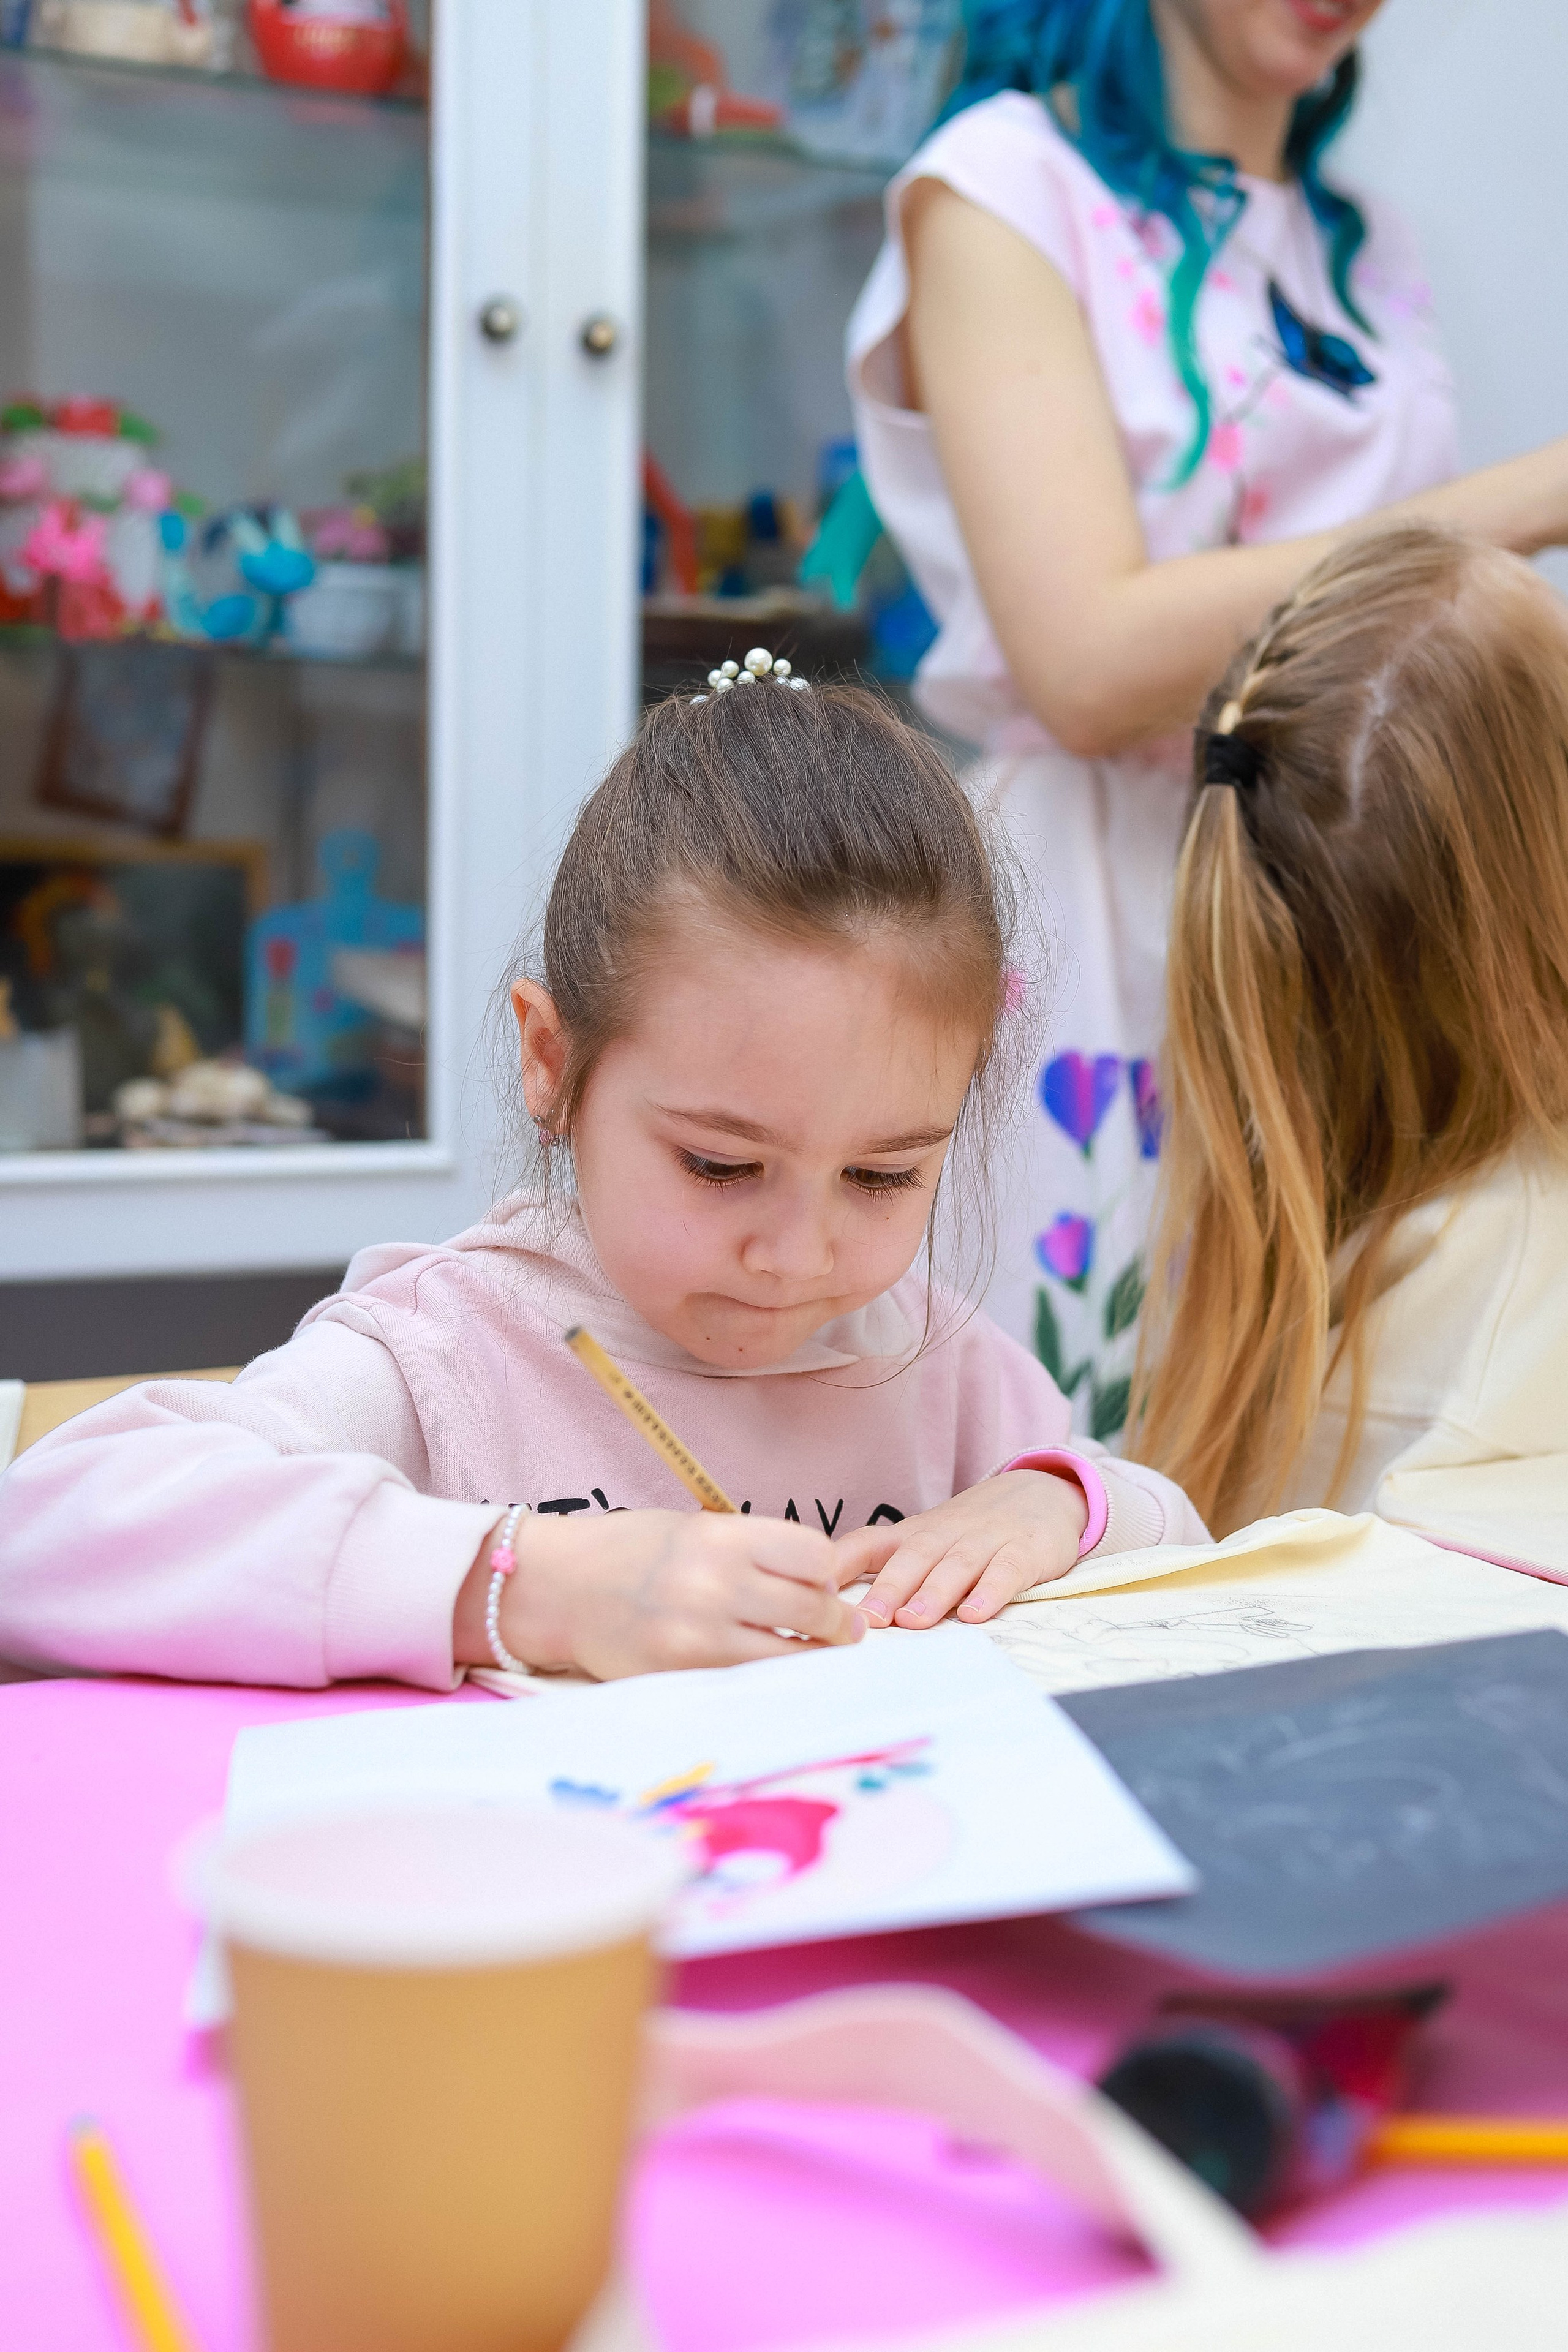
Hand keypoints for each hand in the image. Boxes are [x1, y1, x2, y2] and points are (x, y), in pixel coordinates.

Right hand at [455, 1509, 864, 1680]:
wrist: (556, 1586)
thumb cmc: (629, 1551)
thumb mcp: (693, 1529)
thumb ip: (752, 1551)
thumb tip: (820, 1584)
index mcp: (721, 1536)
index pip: (816, 1556)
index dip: (828, 1573)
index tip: (826, 1583)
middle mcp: (715, 1583)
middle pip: (814, 1608)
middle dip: (837, 1622)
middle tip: (843, 1628)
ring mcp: (698, 1635)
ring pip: (790, 1655)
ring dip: (811, 1656)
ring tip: (814, 1652)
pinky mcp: (681, 1675)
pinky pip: (749, 1682)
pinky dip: (766, 1676)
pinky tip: (765, 1668)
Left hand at [833, 1471, 1087, 1629]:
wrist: (1041, 1493)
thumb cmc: (970, 1532)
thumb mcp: (925, 1542)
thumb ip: (885, 1569)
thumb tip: (831, 1607)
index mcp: (914, 1535)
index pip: (869, 1543)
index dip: (841, 1564)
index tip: (816, 1591)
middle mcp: (945, 1535)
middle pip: (913, 1557)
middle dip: (888, 1588)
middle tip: (866, 1620)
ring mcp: (985, 1542)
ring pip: (955, 1566)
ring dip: (933, 1593)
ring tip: (913, 1621)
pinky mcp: (1024, 1552)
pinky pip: (1006, 1572)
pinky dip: (991, 1592)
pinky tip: (976, 1614)